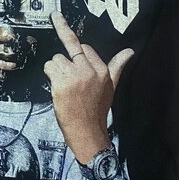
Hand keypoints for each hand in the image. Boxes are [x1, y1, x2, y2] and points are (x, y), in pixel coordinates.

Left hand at [44, 12, 133, 164]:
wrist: (86, 131)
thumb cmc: (96, 111)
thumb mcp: (111, 87)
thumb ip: (118, 66)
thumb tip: (129, 52)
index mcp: (102, 70)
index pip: (85, 47)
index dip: (77, 54)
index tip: (74, 58)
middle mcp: (89, 71)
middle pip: (70, 48)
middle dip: (65, 60)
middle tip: (64, 62)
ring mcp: (74, 77)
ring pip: (56, 58)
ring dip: (55, 69)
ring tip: (63, 85)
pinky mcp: (61, 84)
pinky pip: (49, 68)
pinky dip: (49, 75)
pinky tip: (56, 87)